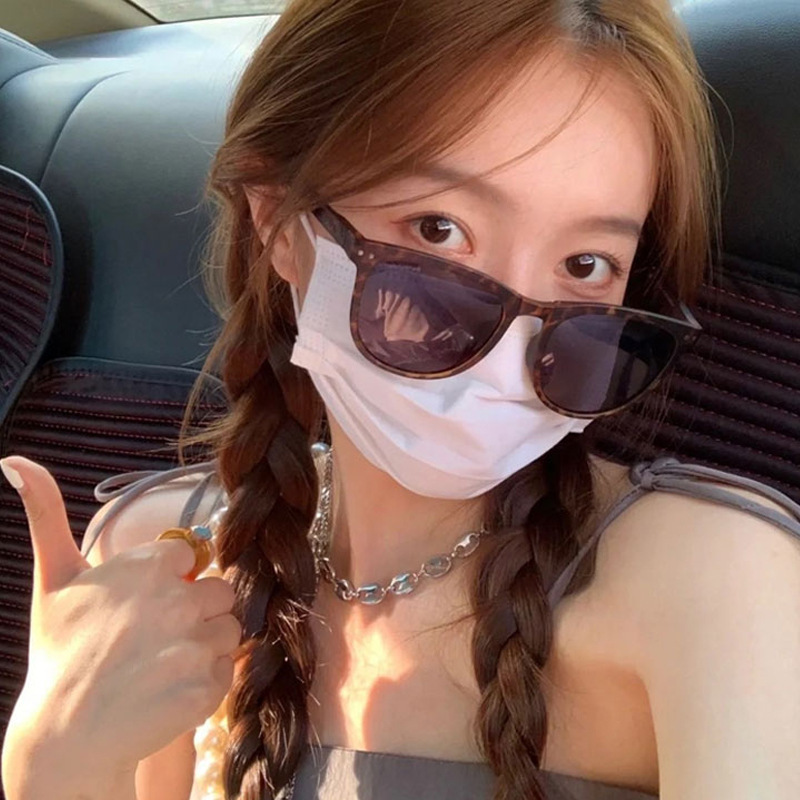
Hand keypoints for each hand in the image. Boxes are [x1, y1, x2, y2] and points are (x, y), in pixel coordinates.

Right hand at [1, 456, 241, 776]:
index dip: (172, 580)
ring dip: (204, 646)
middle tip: (156, 637)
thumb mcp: (54, 578)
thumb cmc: (61, 651)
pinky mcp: (205, 687)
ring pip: (228, 630)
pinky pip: (226, 672)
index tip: (143, 604)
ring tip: (162, 665)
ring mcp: (193, 645)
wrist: (66, 732)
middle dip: (195, 610)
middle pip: (218, 592)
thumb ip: (46, 513)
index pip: (192, 558)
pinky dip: (205, 683)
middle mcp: (177, 600)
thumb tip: (15, 460)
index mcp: (150, 567)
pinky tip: (169, 691)